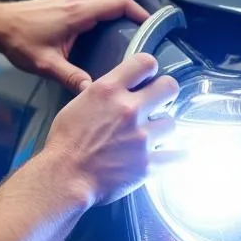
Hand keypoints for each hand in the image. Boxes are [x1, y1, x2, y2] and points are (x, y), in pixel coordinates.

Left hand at [0, 0, 149, 93]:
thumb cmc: (18, 40)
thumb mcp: (46, 64)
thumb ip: (70, 77)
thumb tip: (91, 90)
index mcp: (78, 13)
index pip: (118, 3)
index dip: (138, 11)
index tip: (150, 23)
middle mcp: (76, 1)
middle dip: (134, 0)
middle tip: (150, 11)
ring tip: (134, 4)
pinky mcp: (62, 1)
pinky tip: (104, 9)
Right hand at [44, 53, 179, 206]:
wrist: (64, 177)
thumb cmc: (64, 144)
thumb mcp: (77, 105)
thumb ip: (102, 95)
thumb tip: (116, 92)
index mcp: (108, 91)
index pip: (145, 63)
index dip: (149, 69)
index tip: (148, 77)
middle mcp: (129, 110)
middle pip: (169, 88)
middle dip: (166, 94)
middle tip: (160, 102)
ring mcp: (141, 138)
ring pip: (171, 124)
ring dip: (162, 129)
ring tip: (153, 136)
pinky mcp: (147, 164)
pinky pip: (176, 156)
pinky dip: (175, 156)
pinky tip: (173, 155)